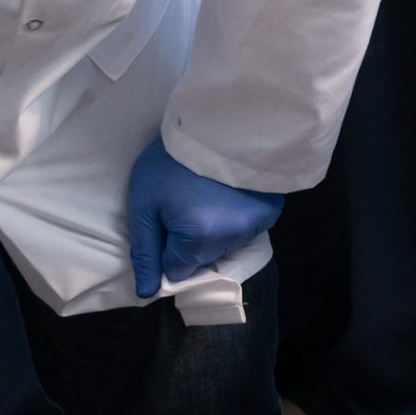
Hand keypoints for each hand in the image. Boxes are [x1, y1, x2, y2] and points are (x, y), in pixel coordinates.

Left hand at [126, 137, 285, 298]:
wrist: (218, 121)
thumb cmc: (172, 161)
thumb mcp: (144, 203)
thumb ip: (144, 250)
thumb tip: (146, 293)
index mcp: (198, 240)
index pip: (175, 270)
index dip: (165, 246)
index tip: (165, 219)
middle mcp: (232, 239)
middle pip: (201, 258)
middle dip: (189, 239)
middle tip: (184, 201)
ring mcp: (256, 225)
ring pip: (224, 244)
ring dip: (213, 228)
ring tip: (206, 194)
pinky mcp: (271, 211)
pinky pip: (245, 229)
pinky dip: (235, 217)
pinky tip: (228, 194)